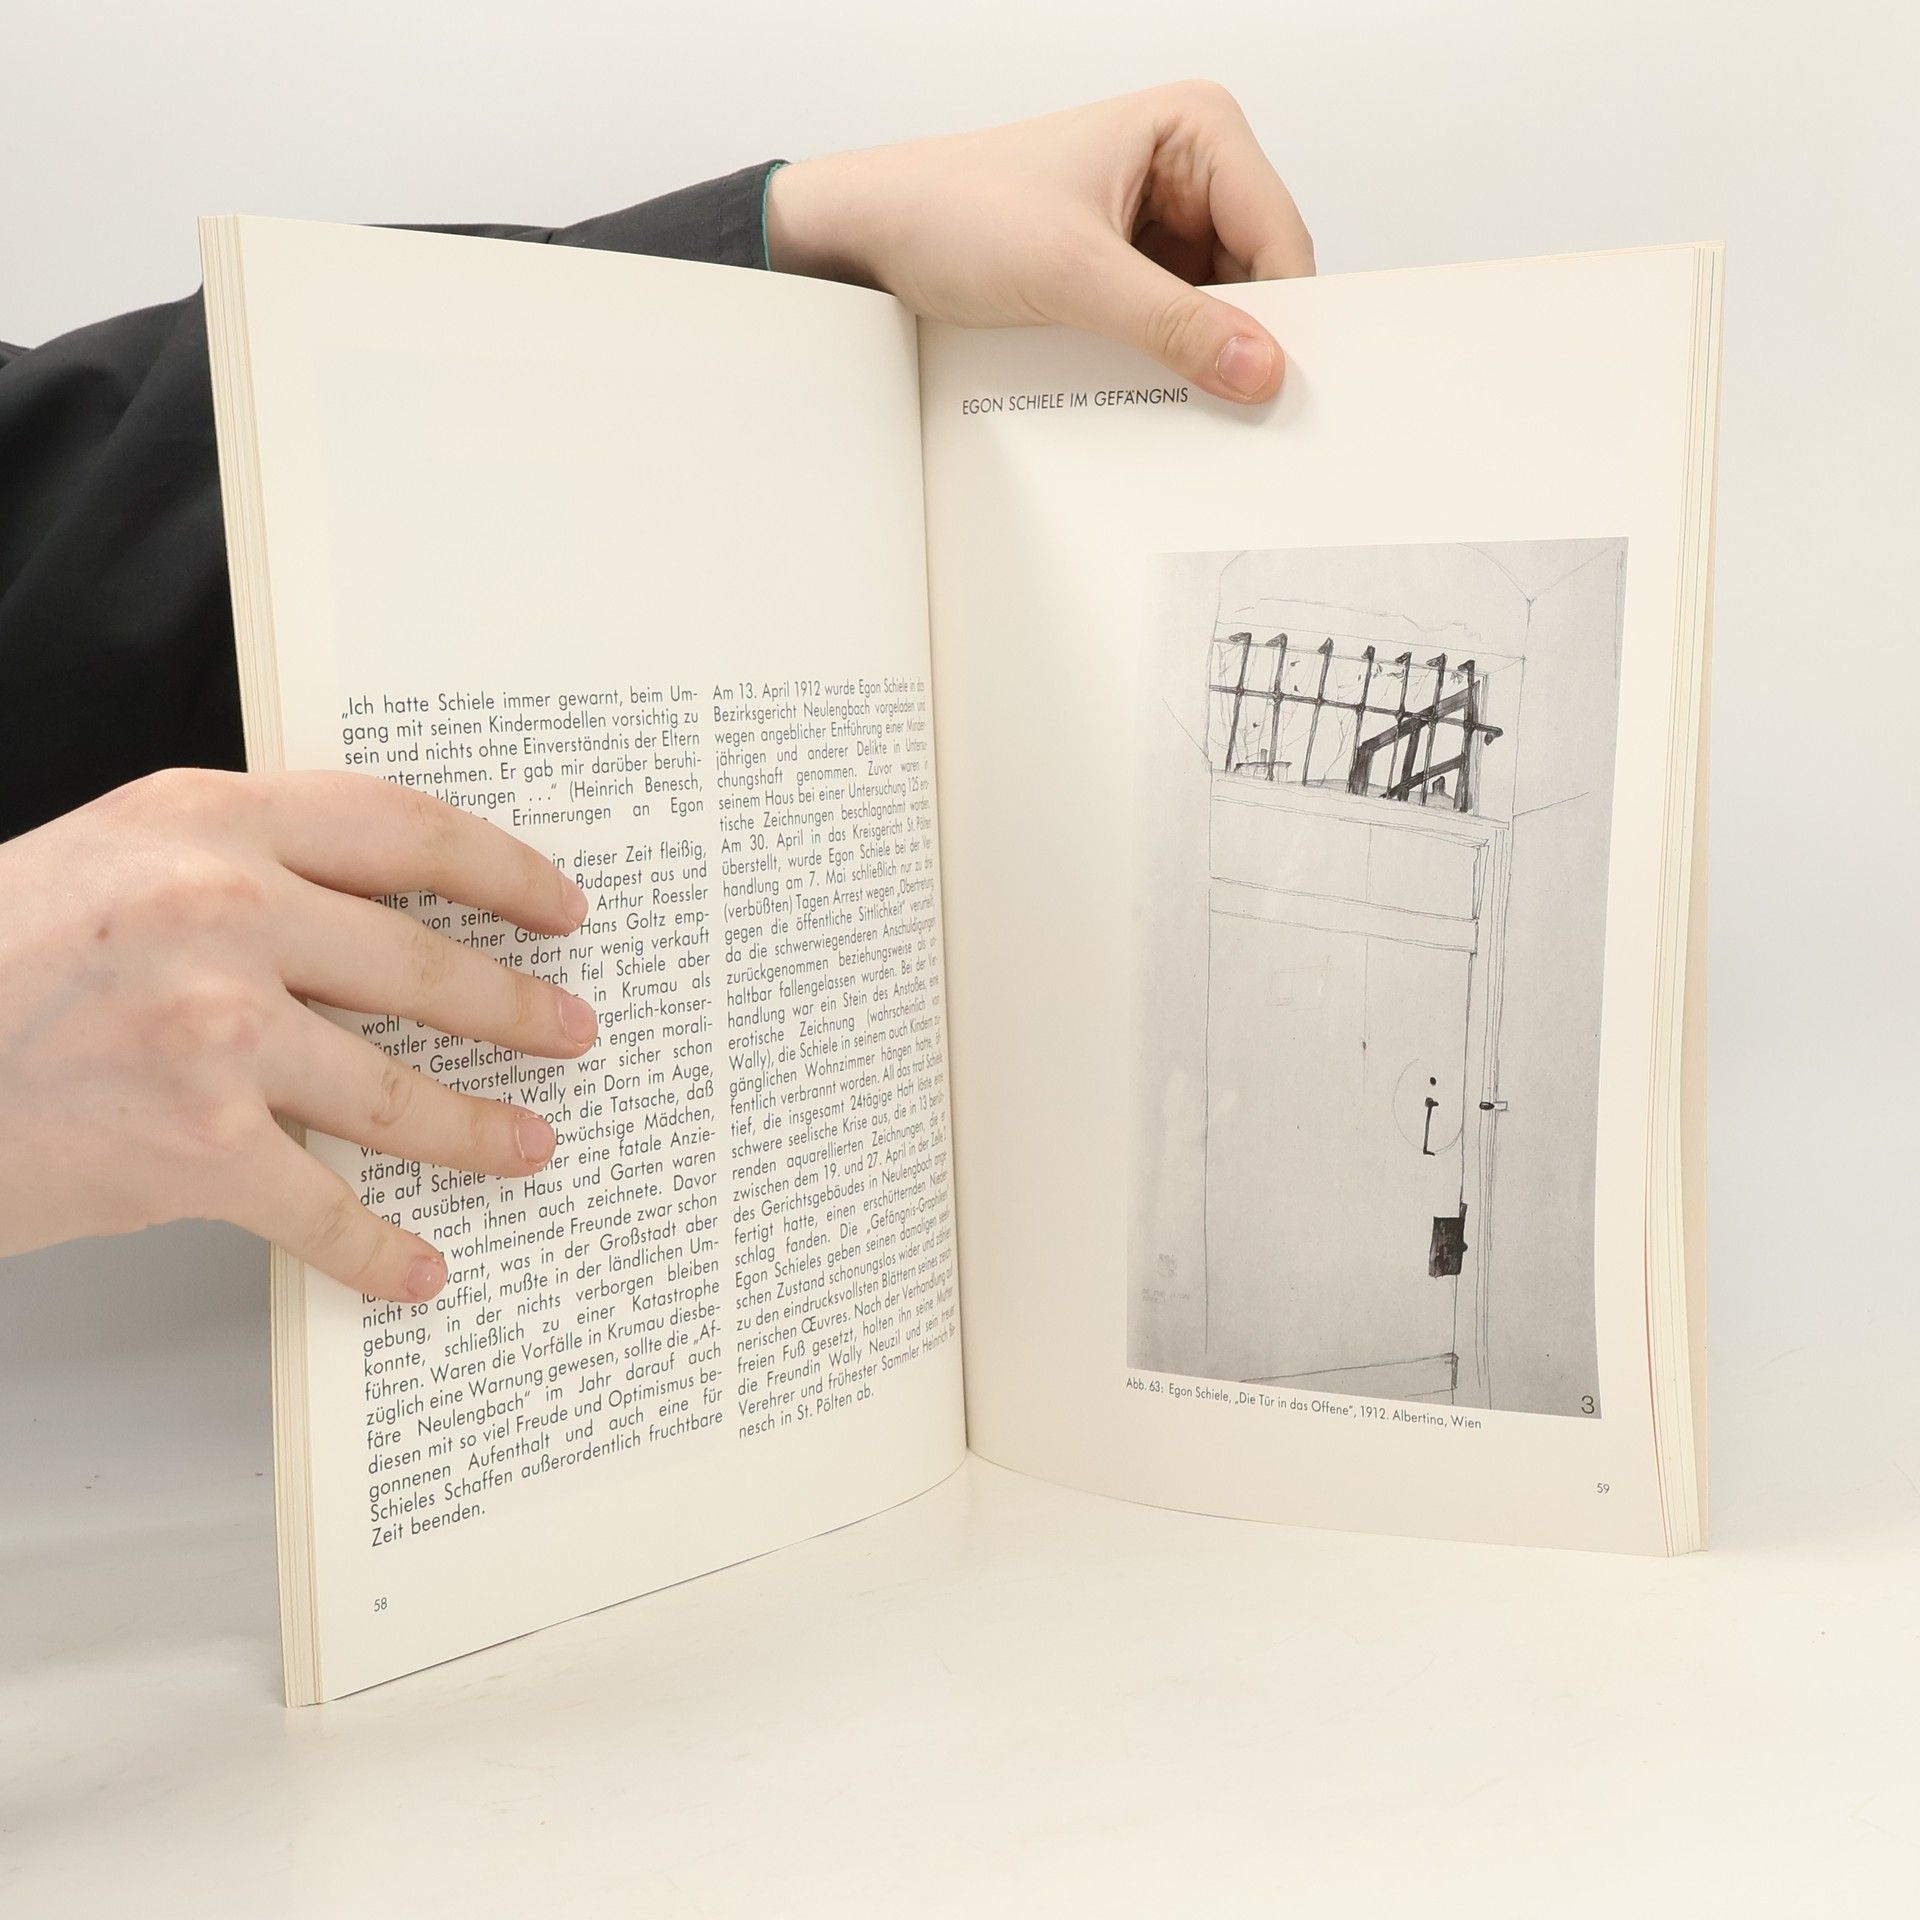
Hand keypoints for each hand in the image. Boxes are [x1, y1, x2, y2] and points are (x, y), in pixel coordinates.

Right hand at [0, 770, 597, 1299]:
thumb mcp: (112, 861)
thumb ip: (240, 870)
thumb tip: (379, 919)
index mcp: (207, 822)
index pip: (404, 830)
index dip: (502, 871)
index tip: (559, 906)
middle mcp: (223, 912)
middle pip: (422, 963)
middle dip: (516, 1007)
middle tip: (573, 1031)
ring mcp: (214, 1032)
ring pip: (394, 1090)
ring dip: (478, 1127)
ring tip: (532, 1145)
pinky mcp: (193, 1148)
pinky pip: (322, 1210)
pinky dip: (377, 1250)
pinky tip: (418, 1269)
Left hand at [765, 81, 1313, 403]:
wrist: (873, 234)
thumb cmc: (952, 211)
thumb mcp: (1071, 275)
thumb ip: (1171, 325)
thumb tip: (1258, 367)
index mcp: (1195, 128)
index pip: (1279, 235)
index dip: (1286, 317)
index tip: (1281, 389)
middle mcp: (1188, 167)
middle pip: (1258, 275)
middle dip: (1244, 340)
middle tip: (1241, 410)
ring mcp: (1161, 220)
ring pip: (1220, 309)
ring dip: (1203, 358)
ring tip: (1186, 401)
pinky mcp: (1130, 267)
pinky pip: (1176, 325)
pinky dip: (1171, 363)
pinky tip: (1157, 393)